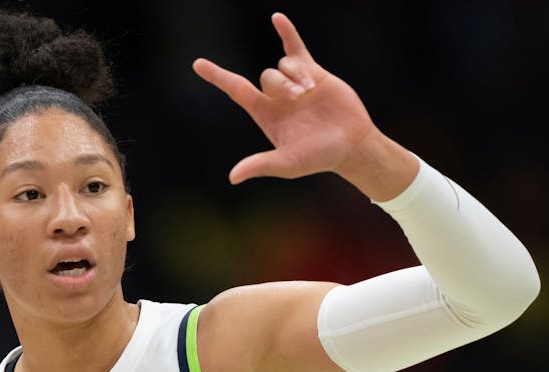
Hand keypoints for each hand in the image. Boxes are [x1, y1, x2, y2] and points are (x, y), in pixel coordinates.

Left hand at [193, 12, 380, 184]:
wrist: (350, 145)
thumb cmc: (318, 158)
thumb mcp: (287, 164)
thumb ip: (261, 164)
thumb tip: (233, 177)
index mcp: (264, 114)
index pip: (236, 90)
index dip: (218, 76)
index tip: (197, 64)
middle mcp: (275, 97)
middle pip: (266, 77)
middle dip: (283, 84)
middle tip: (302, 98)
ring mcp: (294, 82)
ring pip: (284, 65)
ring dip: (297, 75)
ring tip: (311, 91)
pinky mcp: (313, 72)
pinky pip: (295, 48)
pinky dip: (287, 33)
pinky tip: (276, 18)